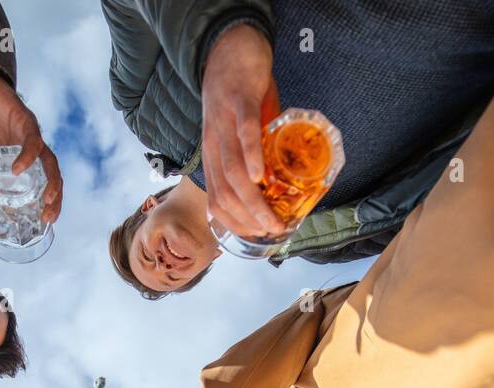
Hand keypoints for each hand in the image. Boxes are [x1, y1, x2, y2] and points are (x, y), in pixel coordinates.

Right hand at [0, 67, 61, 223]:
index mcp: (24, 161)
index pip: (44, 184)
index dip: (49, 202)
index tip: (46, 220)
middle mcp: (32, 150)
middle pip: (53, 175)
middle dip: (55, 197)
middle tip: (48, 215)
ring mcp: (30, 135)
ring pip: (50, 160)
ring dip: (52, 181)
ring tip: (46, 199)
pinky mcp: (25, 120)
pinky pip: (33, 140)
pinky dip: (28, 156)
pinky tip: (18, 169)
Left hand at [200, 24, 284, 239]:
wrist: (230, 47)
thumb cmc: (240, 93)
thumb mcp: (243, 132)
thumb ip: (258, 155)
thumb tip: (280, 179)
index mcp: (213, 155)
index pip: (217, 201)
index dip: (235, 223)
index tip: (257, 235)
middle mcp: (213, 144)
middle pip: (225, 193)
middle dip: (248, 219)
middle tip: (272, 231)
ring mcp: (223, 124)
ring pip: (233, 171)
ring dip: (252, 200)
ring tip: (271, 218)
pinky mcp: (238, 102)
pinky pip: (243, 135)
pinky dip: (251, 158)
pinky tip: (262, 176)